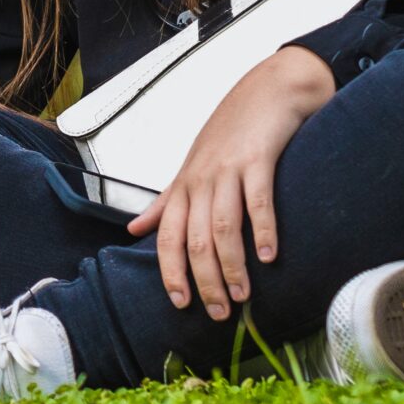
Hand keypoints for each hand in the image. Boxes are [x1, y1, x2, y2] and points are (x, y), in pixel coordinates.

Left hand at [126, 45, 334, 319]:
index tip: (181, 303)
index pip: (167, 237)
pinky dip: (263, 230)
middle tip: (219, 313)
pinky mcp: (258, 159)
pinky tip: (270, 257)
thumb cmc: (230, 133)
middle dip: (205, 281)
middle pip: (194, 240)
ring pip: (222, 227)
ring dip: (232, 266)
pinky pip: (258, 200)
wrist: (268, 91)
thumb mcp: (190, 168)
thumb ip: (165, 202)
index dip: (170, 272)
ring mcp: (228, 170)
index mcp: (183, 187)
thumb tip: (133, 230)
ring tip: (243, 296)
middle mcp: (200, 180)